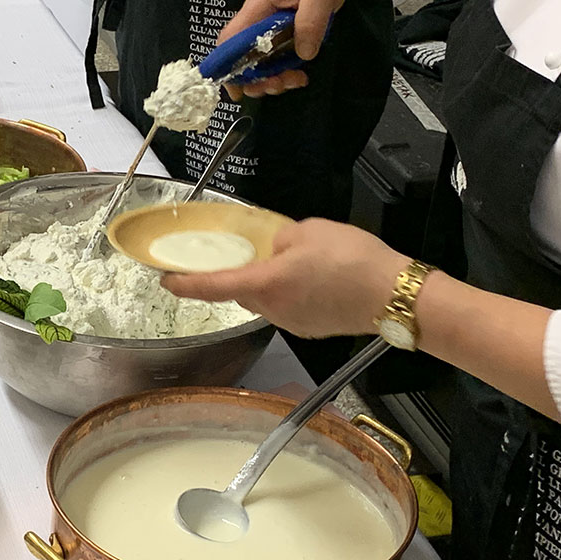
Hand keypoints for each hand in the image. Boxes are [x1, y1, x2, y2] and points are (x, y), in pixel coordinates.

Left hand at [161, 219, 407, 337]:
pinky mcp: (310, 328)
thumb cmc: (352, 260)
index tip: (166, 280)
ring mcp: (292, 323)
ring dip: (270, 282)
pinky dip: (291, 293)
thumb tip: (275, 249)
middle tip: (248, 253)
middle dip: (241, 273)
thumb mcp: (308, 231)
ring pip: (266, 299)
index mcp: (265, 284)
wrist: (395, 296)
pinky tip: (314, 278)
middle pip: (242, 291)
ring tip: (297, 261)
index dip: (185, 283)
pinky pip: (289, 307)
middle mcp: (273, 310)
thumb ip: (279, 239)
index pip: (213, 285)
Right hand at [219, 0, 363, 100]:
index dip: (227, 66)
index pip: (230, 38)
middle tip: (281, 85)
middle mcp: (261, 18)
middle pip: (243, 57)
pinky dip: (286, 71)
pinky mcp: (289, 31)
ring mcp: (274, 26)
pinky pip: (279, 58)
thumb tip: (303, 54)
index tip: (237, 90)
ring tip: (297, 80)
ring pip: (261, 61)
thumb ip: (310, 20)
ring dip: (273, 78)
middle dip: (256, 78)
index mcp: (259, 5)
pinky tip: (302, 74)